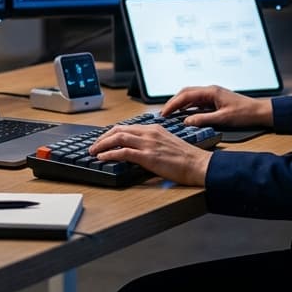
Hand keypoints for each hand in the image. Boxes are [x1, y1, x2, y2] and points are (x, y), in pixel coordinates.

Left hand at [88, 124, 210, 185]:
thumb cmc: (186, 158)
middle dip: (103, 137)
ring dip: (102, 145)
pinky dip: (109, 154)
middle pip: (118, 130)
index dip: (112, 132)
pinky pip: (123, 152)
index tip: (104, 139)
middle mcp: (149, 133)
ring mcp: (148, 144)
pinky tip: (102, 157)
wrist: (198, 164)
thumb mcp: (167, 143)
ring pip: (117, 138)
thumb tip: (138, 149)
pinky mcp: (147, 156)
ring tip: (93, 151)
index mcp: (154, 128)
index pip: (127, 127)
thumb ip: (152, 142)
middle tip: (94, 145)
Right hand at [160, 85, 272, 129]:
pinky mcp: (214, 100)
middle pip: (185, 93)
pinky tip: (184, 114)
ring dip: (179, 104)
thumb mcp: (223, 119)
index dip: (173, 104)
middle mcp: (210, 90)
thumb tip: (187, 121)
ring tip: (170, 114)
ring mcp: (212, 95)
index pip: (186, 95)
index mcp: (211, 91)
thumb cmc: (245, 113)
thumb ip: (203, 119)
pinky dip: (187, 107)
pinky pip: (196, 102)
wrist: (259, 111)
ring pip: (190, 96)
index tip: (164, 113)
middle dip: (173, 102)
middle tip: (163, 113)